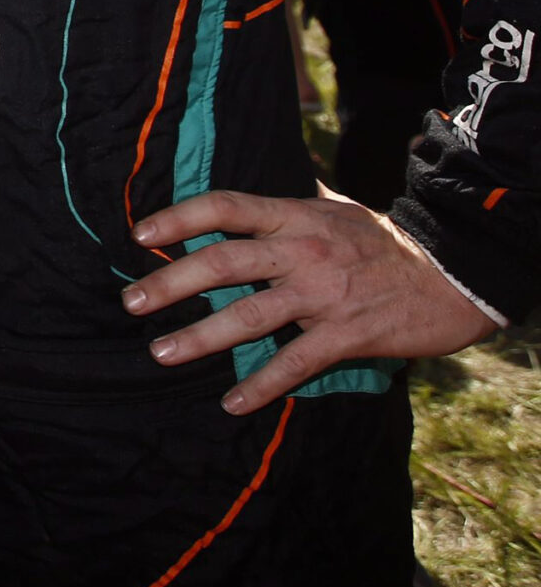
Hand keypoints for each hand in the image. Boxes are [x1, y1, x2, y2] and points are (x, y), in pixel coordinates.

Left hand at [124, 187, 496, 411]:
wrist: (454, 276)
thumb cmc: (386, 242)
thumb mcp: (337, 208)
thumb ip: (294, 199)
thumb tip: (258, 183)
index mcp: (295, 215)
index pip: (226, 207)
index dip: (179, 218)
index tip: (140, 235)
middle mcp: (302, 250)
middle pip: (223, 262)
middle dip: (171, 283)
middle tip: (131, 302)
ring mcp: (323, 294)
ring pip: (249, 315)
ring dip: (200, 337)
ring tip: (162, 352)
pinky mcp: (346, 334)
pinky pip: (295, 362)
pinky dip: (261, 385)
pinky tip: (232, 402)